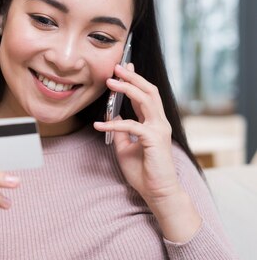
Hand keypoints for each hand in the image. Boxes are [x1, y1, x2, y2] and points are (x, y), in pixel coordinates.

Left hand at [93, 63, 200, 241]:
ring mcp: (159, 130)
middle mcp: (159, 123)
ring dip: (127, 88)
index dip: (135, 80)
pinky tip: (99, 124)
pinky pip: (131, 126)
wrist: (157, 192)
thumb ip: (119, 131)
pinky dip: (114, 123)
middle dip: (132, 77)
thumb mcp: (124, 148)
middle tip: (117, 67)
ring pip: (145, 100)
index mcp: (153, 123)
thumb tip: (112, 116)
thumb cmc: (143, 171)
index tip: (123, 68)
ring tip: (110, 82)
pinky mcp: (154, 140)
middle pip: (149, 91)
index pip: (145, 96)